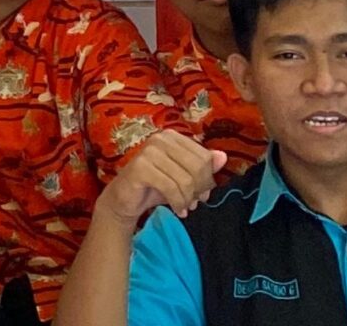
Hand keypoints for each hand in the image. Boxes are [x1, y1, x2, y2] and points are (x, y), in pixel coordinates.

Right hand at [95, 134, 226, 230]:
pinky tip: (178, 211)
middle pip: (197, 167)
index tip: (203, 193)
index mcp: (172, 137)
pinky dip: (178, 203)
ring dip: (189, 199)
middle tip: (195, 202)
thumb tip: (223, 157)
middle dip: (199, 189)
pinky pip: (171, 187)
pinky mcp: (140, 167)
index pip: (204, 156)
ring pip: (185, 179)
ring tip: (185, 207)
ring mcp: (149, 151)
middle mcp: (160, 139)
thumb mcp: (182, 176)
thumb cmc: (154, 186)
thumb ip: (202, 166)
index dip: (208, 178)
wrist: (124, 200)